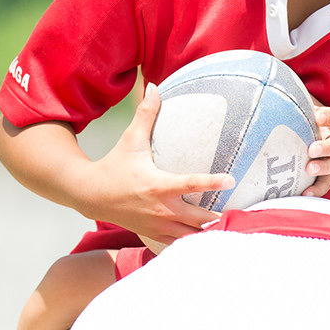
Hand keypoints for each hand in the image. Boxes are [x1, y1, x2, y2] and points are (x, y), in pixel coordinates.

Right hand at [85, 84, 229, 246]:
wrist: (90, 195)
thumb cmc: (114, 166)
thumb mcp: (130, 140)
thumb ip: (146, 114)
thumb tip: (153, 86)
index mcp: (158, 185)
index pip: (190, 184)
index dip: (212, 182)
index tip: (231, 179)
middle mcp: (161, 209)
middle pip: (198, 219)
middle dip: (218, 216)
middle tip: (239, 210)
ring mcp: (158, 226)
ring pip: (191, 237)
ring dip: (208, 233)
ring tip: (228, 226)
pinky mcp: (154, 235)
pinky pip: (179, 244)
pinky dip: (193, 242)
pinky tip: (207, 238)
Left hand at [305, 105, 329, 196]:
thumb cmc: (316, 126)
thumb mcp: (314, 112)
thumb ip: (302, 102)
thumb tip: (277, 85)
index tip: (318, 117)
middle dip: (326, 147)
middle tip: (312, 149)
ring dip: (322, 167)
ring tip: (309, 168)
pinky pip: (325, 185)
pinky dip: (316, 190)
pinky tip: (305, 194)